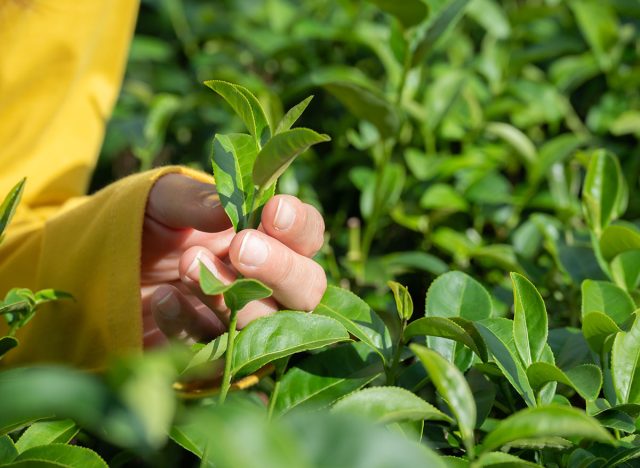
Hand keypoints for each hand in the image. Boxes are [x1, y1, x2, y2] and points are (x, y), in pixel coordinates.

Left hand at [140, 174, 326, 347]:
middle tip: (241, 248)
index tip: (274, 211)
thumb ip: (194, 201)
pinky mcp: (212, 358)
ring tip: (187, 264)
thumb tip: (227, 210)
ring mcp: (244, 325)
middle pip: (308, 288)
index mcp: (269, 239)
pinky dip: (188, 324)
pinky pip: (214, 352)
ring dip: (230, 295)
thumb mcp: (162, 201)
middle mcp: (268, 285)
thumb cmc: (147, 226)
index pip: (308, 236)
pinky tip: (164, 298)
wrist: (104, 269)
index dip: (299, 226)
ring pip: (266, 324)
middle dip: (280, 268)